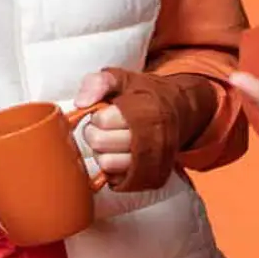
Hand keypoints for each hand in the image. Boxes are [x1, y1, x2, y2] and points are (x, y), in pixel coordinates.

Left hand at [70, 68, 209, 191]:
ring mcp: (149, 162)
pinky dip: (111, 168)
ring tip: (110, 141)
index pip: (101, 121)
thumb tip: (81, 102)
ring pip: (106, 163)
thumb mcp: (122, 78)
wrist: (177, 111)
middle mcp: (148, 140)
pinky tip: (118, 155)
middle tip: (104, 127)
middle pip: (99, 143)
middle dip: (95, 132)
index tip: (105, 111)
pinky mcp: (146, 177)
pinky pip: (116, 179)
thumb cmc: (144, 94)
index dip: (97, 115)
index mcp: (142, 112)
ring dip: (102, 152)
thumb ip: (98, 83)